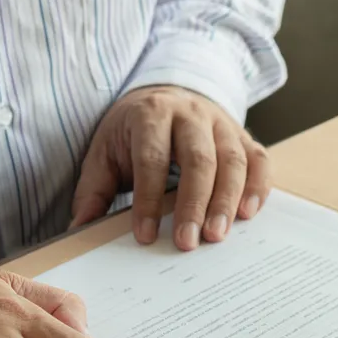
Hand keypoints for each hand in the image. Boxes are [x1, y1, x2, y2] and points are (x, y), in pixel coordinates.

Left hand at [72, 85, 270, 249]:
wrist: (166, 95)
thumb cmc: (133, 132)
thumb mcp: (105, 153)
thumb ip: (94, 190)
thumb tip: (79, 230)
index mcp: (151, 114)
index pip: (152, 158)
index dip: (148, 198)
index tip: (144, 235)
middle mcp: (190, 114)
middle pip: (199, 159)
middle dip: (194, 203)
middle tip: (189, 242)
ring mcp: (221, 123)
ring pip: (233, 160)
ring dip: (228, 200)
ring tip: (218, 236)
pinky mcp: (242, 135)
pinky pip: (259, 159)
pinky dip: (258, 186)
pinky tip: (248, 213)